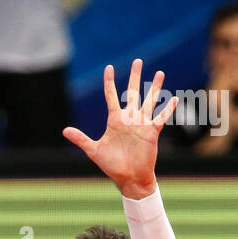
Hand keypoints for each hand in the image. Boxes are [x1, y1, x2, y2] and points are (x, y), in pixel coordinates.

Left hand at [64, 60, 177, 198]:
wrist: (129, 177)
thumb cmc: (112, 164)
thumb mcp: (94, 150)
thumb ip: (81, 139)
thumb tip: (64, 130)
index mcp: (114, 120)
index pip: (111, 96)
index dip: (110, 82)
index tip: (109, 68)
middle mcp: (129, 119)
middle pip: (133, 93)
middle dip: (134, 77)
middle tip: (137, 61)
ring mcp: (141, 124)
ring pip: (149, 101)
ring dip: (154, 87)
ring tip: (159, 73)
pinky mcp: (152, 133)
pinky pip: (160, 118)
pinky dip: (166, 109)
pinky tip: (173, 98)